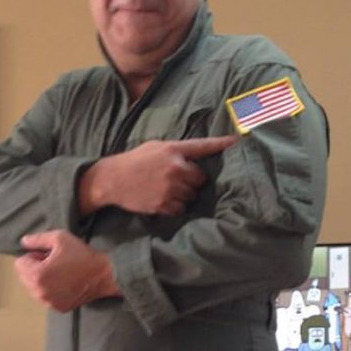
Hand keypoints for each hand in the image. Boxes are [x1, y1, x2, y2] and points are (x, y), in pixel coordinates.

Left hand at [14, 230, 120, 311]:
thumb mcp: (59, 238)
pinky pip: (45, 297)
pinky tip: (65, 283)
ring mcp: (48, 303)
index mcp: (37, 275)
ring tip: (60, 273)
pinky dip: (50, 290)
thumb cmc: (81, 255)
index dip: (33, 256)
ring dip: (41, 280)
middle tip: (54, 264)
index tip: (48, 255)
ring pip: (33, 288)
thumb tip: (23, 242)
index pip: (19, 264)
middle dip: (35, 269)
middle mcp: (39, 292)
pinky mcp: (58, 308)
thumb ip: (37, 239)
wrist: (103, 275)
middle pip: (24, 277)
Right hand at [78, 135, 237, 216]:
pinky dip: (174, 206)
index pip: (203, 146)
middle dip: (192, 181)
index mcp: (173, 149)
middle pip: (200, 179)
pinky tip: (161, 199)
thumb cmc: (134, 161)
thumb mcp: (155, 147)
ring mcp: (170, 187)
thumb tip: (195, 158)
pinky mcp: (163, 204)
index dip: (223, 144)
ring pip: (191, 196)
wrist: (111, 180)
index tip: (239, 141)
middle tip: (176, 179)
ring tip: (165, 190)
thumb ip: (176, 151)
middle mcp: (174, 168)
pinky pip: (180, 208)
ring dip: (183, 195)